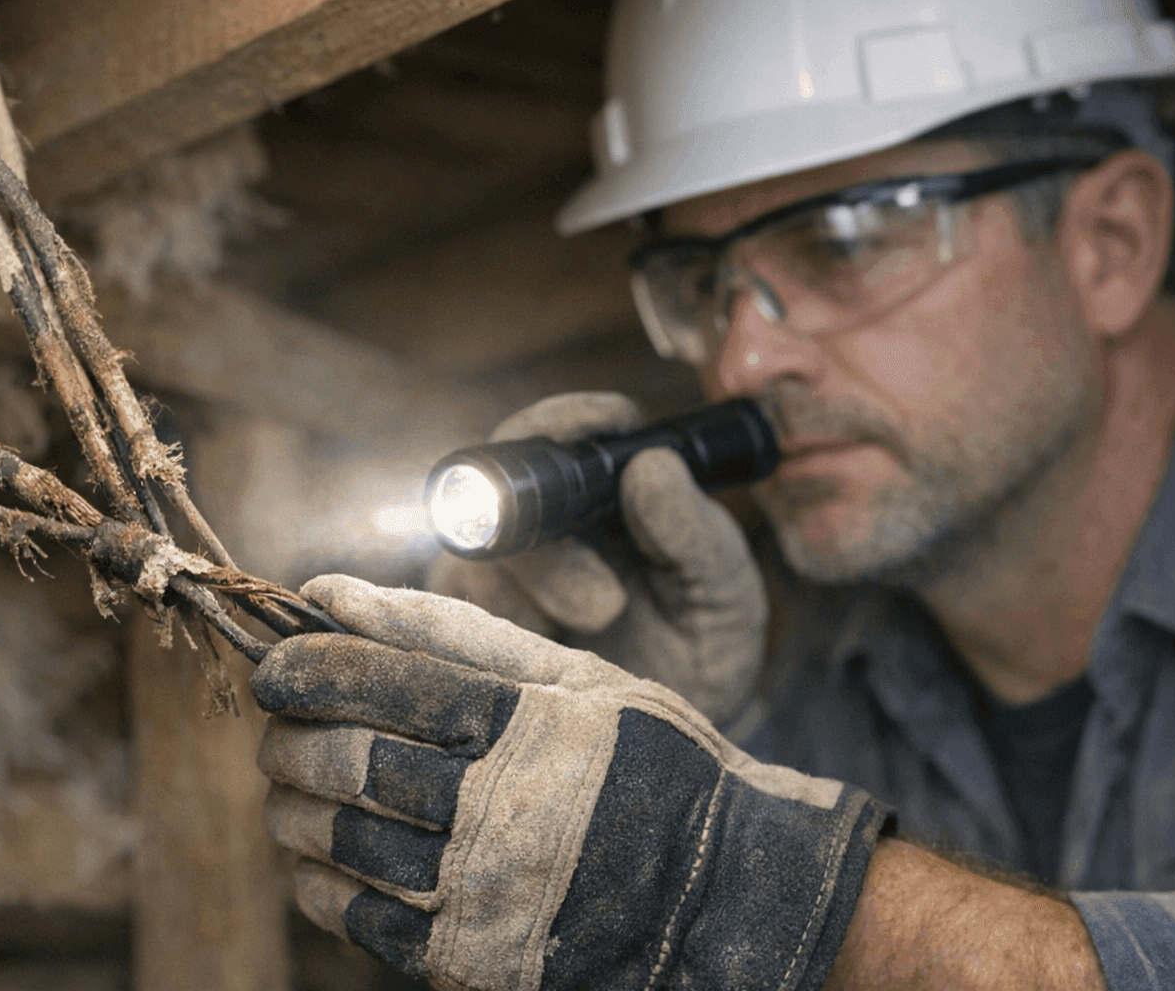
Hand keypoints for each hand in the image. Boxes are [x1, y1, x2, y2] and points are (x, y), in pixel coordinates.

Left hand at [253, 575, 887, 990]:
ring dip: (291, 808)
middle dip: (288, 739)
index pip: (378, 683)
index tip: (276, 666)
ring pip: (341, 842)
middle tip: (277, 726)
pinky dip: (318, 884)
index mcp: (523, 725)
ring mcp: (482, 893)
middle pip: (345, 763)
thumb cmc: (650, 765)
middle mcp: (497, 809)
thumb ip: (454, 631)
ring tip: (290, 786)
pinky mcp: (471, 960)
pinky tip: (316, 858)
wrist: (727, 897)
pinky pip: (361, 920)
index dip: (306, 669)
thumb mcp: (575, 677)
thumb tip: (333, 591)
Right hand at [428, 392, 768, 726]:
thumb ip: (695, 533)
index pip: (565, 430)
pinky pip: (450, 619)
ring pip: (477, 560)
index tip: (605, 431)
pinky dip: (499, 642)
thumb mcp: (724, 598)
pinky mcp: (464, 628)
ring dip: (532, 603)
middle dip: (551, 553)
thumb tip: (652, 465)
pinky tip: (543, 664)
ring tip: (587, 647)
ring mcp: (496, 573)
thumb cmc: (698, 657)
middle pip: (505, 493)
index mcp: (604, 492)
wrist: (666, 752)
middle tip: (605, 607)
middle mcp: (540, 522)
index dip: (569, 421)